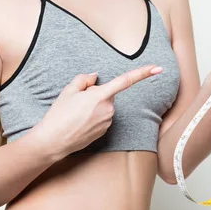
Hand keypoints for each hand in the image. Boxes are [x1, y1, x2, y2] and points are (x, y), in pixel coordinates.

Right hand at [32, 64, 162, 157]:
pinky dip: (92, 118)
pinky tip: (79, 123)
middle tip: (76, 103)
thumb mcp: (68, 91)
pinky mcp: (105, 131)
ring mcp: (108, 122)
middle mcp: (108, 109)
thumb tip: (95, 77)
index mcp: (100, 96)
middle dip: (95, 95)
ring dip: (93, 107)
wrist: (53, 141)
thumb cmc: (59, 115)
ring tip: (75, 114)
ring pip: (104, 107)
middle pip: (106, 94)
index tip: (157, 68)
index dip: (142, 73)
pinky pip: (102, 118)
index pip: (125, 81)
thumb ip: (84, 79)